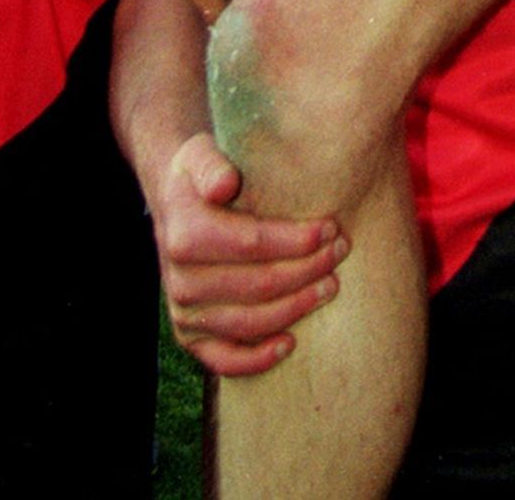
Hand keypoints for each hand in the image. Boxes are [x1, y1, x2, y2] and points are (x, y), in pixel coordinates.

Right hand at [153, 129, 343, 377]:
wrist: (173, 201)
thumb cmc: (200, 174)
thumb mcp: (201, 156)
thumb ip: (212, 166)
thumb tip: (224, 185)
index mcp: (185, 236)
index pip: (253, 244)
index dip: (297, 240)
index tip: (331, 228)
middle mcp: (180, 281)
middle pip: (259, 285)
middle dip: (308, 270)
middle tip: (341, 251)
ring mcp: (185, 313)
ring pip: (250, 322)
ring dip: (297, 307)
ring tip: (330, 286)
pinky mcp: (190, 336)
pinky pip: (224, 360)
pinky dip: (257, 359)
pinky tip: (290, 344)